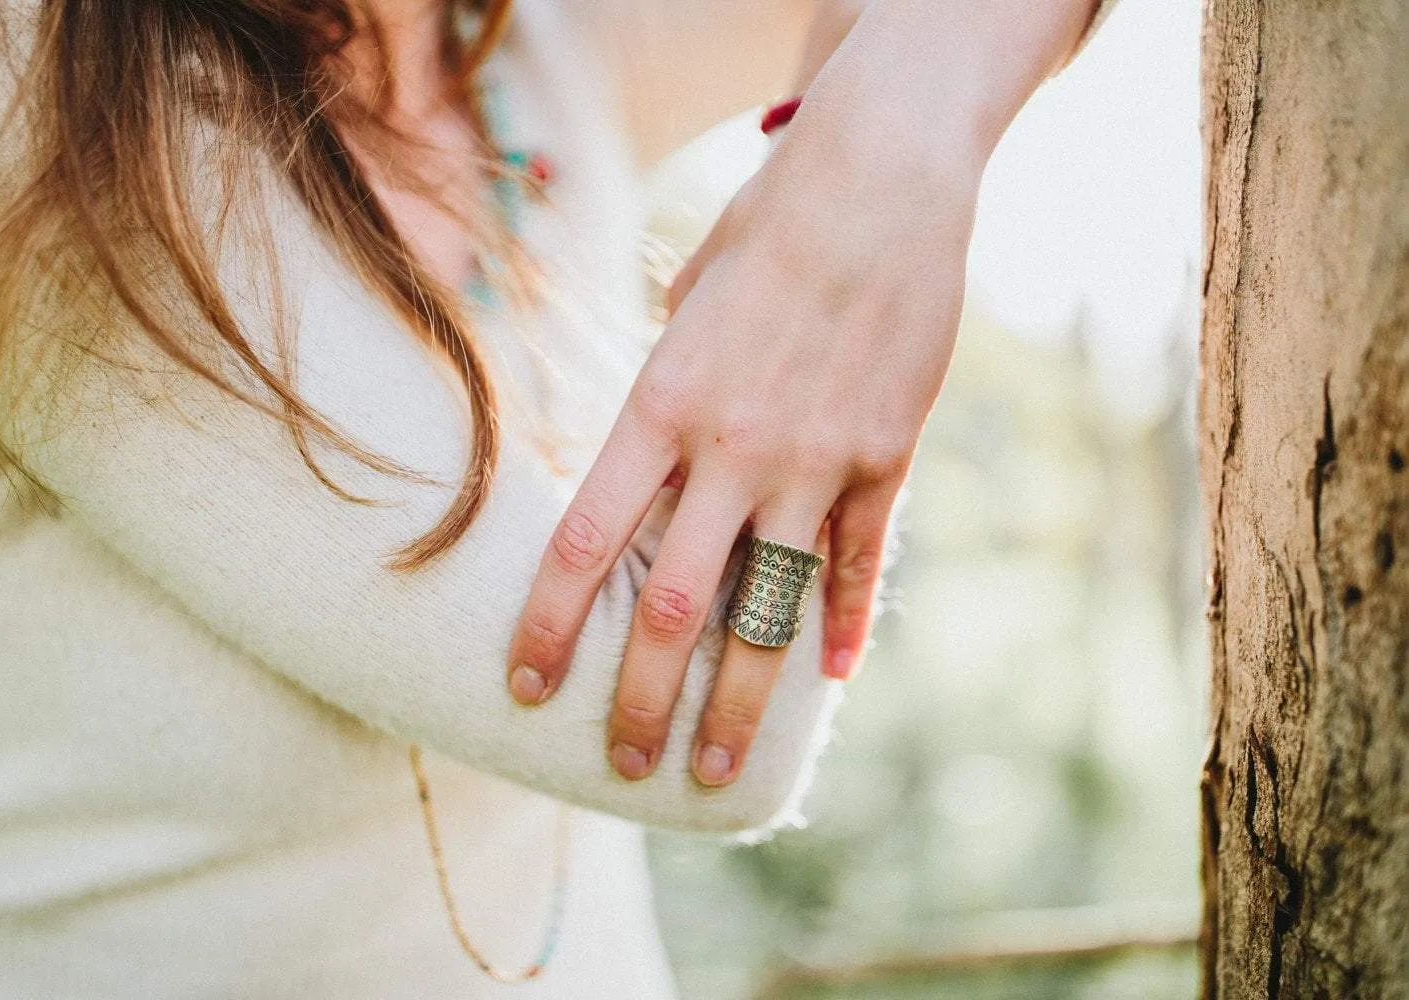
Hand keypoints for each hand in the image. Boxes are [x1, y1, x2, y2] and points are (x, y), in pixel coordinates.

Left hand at [507, 0, 1095, 787]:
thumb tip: (653, 455)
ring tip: (718, 770)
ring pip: (767, 609)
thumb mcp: (686, 301)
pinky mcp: (883, 457)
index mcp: (660, 406)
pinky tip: (834, 677)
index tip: (526, 686)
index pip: (584, 542)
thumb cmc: (767, 228)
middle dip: (644, 698)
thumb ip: (666, 391)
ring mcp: (812, 460)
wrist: (880, 178)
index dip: (550, 625)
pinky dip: (845, 623)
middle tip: (625, 764)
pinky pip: (858, 562)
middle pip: (673, 605)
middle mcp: (730, 449)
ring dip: (740, 701)